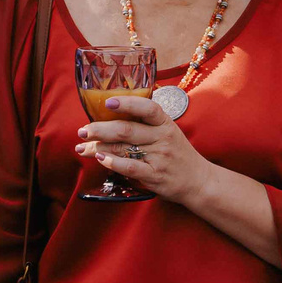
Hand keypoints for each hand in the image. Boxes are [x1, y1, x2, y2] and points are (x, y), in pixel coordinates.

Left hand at [75, 94, 210, 201]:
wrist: (198, 181)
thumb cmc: (178, 155)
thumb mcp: (168, 133)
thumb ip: (146, 124)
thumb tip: (112, 117)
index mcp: (165, 124)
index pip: (147, 107)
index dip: (127, 103)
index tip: (108, 101)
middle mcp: (162, 138)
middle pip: (126, 129)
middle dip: (100, 129)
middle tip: (83, 131)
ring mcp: (159, 157)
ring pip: (123, 148)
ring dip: (98, 147)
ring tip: (83, 147)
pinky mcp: (154, 176)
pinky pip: (130, 167)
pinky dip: (113, 162)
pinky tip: (101, 159)